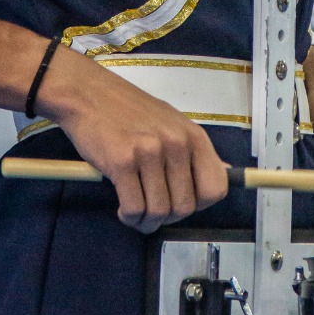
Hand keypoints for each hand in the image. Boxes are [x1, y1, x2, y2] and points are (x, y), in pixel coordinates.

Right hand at [43, 46, 229, 232]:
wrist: (88, 93)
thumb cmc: (128, 109)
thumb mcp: (171, 122)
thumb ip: (194, 150)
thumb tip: (225, 171)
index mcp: (193, 136)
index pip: (216, 188)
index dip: (200, 204)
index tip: (182, 203)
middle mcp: (176, 144)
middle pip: (185, 207)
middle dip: (168, 217)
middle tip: (153, 211)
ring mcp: (149, 153)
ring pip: (160, 212)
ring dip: (147, 221)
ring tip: (136, 212)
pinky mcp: (122, 162)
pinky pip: (134, 208)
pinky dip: (129, 217)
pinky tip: (123, 208)